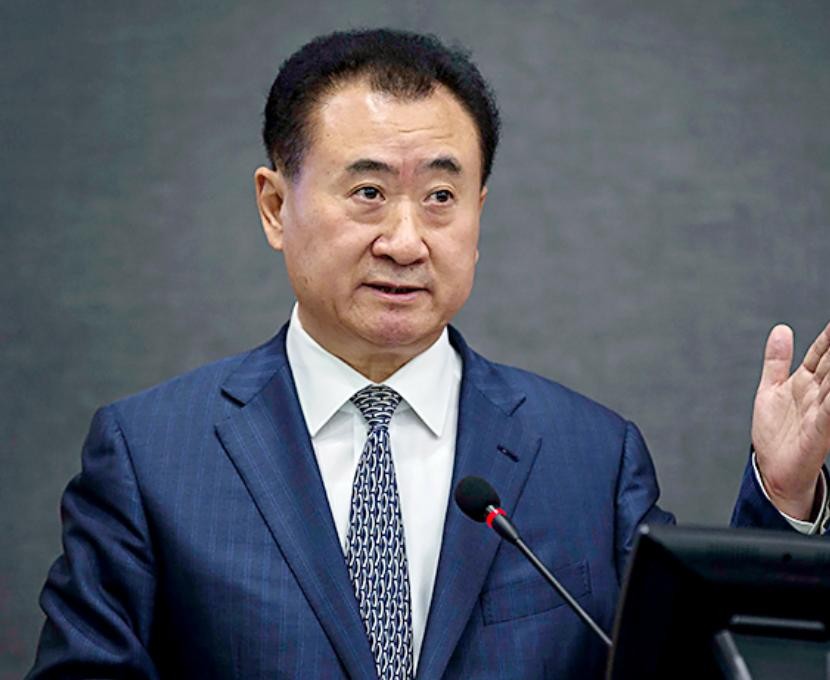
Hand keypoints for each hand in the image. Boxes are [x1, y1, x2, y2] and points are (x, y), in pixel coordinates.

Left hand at [752, 322, 829, 519]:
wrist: (773, 469)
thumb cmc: (775, 433)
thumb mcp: (771, 389)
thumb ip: (776, 361)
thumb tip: (781, 330)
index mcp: (806, 382)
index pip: (822, 351)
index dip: (829, 334)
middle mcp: (818, 393)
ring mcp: (822, 410)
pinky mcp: (822, 429)